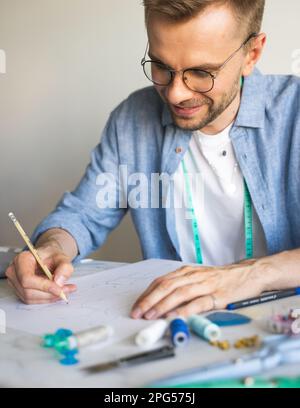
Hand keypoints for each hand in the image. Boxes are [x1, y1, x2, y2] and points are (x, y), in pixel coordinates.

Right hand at [5, 246, 76, 303]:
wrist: (49, 258)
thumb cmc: (52, 256)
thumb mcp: (62, 257)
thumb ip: (64, 267)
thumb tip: (59, 282)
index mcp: (22, 259)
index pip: (27, 278)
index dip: (43, 286)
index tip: (59, 289)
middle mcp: (14, 272)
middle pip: (28, 291)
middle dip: (49, 294)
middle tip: (67, 290)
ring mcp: (15, 283)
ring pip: (30, 298)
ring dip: (50, 297)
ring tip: (65, 291)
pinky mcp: (20, 291)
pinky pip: (32, 300)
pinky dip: (47, 299)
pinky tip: (57, 293)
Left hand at [130, 260, 265, 319]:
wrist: (248, 273)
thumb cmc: (220, 278)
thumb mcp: (197, 278)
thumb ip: (181, 287)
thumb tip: (161, 303)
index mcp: (186, 272)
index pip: (161, 282)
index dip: (146, 294)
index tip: (136, 306)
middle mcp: (193, 276)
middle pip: (166, 286)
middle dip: (149, 300)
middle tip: (137, 313)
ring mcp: (206, 285)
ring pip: (179, 293)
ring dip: (163, 305)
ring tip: (151, 315)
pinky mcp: (218, 295)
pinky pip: (199, 303)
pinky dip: (185, 310)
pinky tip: (176, 317)